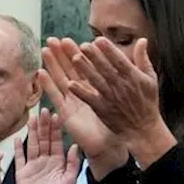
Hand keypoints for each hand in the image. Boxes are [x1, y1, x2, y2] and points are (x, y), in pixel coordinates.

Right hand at [14, 107, 80, 183]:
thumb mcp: (70, 181)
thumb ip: (73, 164)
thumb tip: (74, 146)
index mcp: (58, 162)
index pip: (56, 141)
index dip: (56, 129)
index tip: (56, 115)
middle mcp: (45, 161)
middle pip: (43, 139)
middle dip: (43, 125)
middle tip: (43, 111)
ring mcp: (33, 166)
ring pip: (32, 145)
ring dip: (32, 132)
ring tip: (32, 119)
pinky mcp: (22, 173)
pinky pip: (20, 158)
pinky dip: (18, 149)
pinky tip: (18, 138)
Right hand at [39, 38, 123, 164]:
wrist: (111, 143)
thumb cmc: (118, 120)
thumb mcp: (126, 91)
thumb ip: (130, 68)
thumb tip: (142, 43)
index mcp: (93, 86)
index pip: (83, 66)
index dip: (75, 52)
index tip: (69, 39)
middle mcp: (81, 92)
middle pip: (68, 69)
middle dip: (60, 54)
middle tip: (52, 40)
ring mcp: (71, 102)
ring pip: (60, 79)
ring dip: (51, 65)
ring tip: (45, 50)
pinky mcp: (66, 112)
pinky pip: (56, 96)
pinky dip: (48, 85)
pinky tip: (41, 73)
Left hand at [68, 37, 176, 168]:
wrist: (142, 128)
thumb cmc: (147, 102)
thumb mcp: (150, 79)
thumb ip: (143, 59)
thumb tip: (142, 40)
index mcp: (133, 77)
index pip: (120, 61)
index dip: (109, 50)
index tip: (99, 40)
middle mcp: (121, 86)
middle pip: (106, 69)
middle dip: (94, 57)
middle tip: (83, 45)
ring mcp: (111, 98)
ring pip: (96, 82)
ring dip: (85, 70)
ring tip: (75, 58)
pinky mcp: (103, 109)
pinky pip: (90, 99)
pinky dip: (81, 92)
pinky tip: (70, 84)